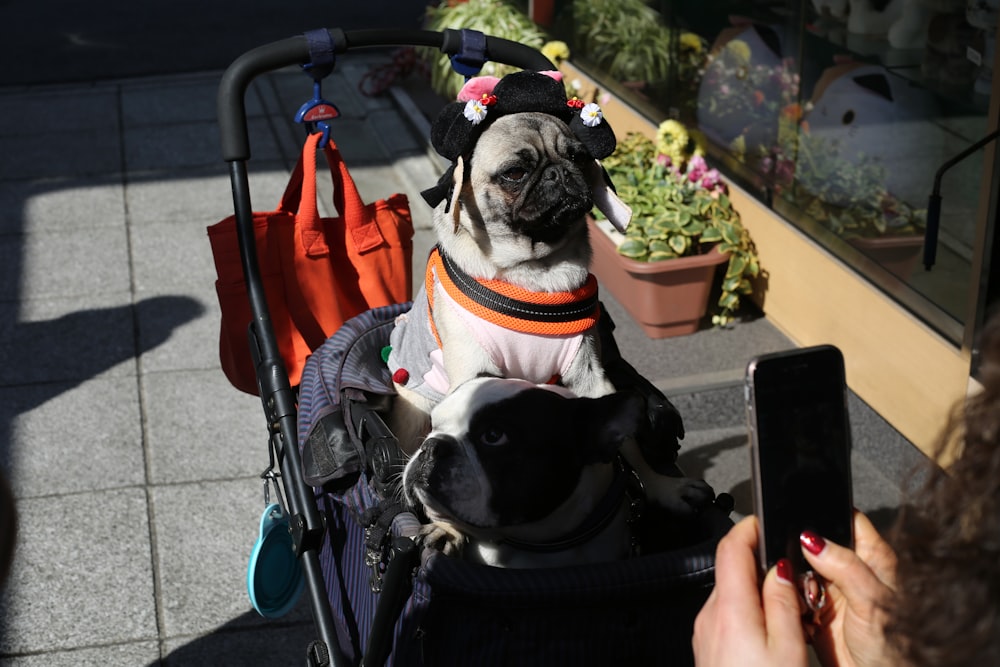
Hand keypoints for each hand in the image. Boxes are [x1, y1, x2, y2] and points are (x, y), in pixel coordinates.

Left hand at [693, 516, 809, 666]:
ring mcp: (704, 631)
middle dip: (760, 564)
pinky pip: (726, 616)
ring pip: (730, 594)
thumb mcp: (788, 649)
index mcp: (730, 608)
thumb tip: (781, 569)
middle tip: (791, 572)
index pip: (731, 548)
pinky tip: (768, 631)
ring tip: (786, 606)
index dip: (749, 528)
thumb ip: (784, 603)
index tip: (764, 520)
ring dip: (754, 590)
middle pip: (732, 570)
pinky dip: (746, 612)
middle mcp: (709, 615)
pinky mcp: (706, 646)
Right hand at [802, 511, 896, 666]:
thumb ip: (845, 565)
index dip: (824, 514)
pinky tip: (799, 608)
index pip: (845, 518)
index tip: (803, 521)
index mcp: (872, 556)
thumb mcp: (872, 599)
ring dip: (793, 579)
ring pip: (798, 568)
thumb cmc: (893, 646)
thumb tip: (812, 539)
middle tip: (804, 569)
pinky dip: (788, 598)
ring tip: (803, 594)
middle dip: (800, 552)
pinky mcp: (814, 609)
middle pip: (814, 543)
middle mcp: (849, 569)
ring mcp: (830, 589)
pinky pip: (790, 594)